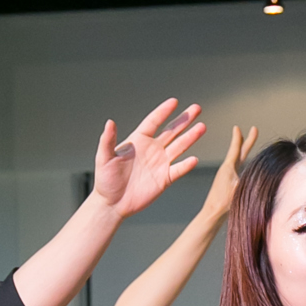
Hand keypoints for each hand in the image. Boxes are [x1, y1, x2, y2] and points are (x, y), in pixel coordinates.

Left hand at [93, 99, 205, 218]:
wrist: (112, 204)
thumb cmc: (105, 181)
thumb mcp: (104, 158)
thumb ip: (107, 140)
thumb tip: (109, 122)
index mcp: (138, 141)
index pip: (153, 122)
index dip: (163, 111)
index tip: (174, 102)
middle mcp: (152, 150)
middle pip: (172, 131)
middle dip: (184, 120)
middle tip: (196, 108)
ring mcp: (160, 164)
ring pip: (179, 147)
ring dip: (190, 137)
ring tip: (202, 127)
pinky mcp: (164, 180)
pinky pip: (178, 170)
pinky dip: (186, 165)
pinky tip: (194, 159)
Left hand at [200, 125, 259, 222]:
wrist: (212, 215)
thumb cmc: (224, 203)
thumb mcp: (240, 187)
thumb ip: (250, 177)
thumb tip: (263, 171)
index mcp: (228, 167)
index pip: (235, 148)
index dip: (239, 138)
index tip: (237, 127)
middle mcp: (227, 170)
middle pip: (239, 152)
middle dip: (246, 141)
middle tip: (253, 130)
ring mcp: (226, 177)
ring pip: (238, 161)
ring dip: (244, 152)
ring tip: (248, 144)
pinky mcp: (227, 185)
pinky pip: (238, 170)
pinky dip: (243, 164)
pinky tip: (246, 167)